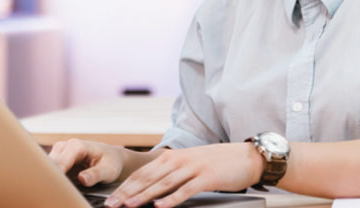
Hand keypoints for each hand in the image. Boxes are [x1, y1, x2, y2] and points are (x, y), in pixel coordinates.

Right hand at [48, 138, 126, 186]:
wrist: (110, 158)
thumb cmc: (110, 162)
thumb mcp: (109, 170)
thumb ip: (96, 174)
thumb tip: (82, 179)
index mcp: (76, 146)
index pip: (60, 163)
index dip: (56, 177)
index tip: (55, 189)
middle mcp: (64, 147)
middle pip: (49, 165)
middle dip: (50, 179)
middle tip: (54, 193)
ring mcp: (58, 153)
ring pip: (46, 168)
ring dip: (49, 180)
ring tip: (54, 192)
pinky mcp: (57, 161)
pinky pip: (49, 171)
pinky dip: (51, 180)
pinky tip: (56, 189)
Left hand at [104, 143, 263, 207]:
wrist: (247, 156)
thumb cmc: (218, 163)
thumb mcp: (190, 164)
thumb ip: (171, 173)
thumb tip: (152, 187)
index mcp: (172, 157)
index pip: (143, 172)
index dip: (125, 185)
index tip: (111, 198)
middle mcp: (179, 160)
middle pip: (148, 177)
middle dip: (127, 192)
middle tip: (111, 204)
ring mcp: (193, 167)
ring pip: (163, 183)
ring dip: (144, 196)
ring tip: (129, 206)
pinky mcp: (207, 177)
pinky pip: (186, 189)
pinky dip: (172, 199)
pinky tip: (160, 206)